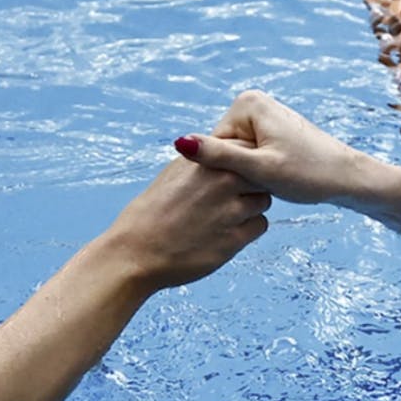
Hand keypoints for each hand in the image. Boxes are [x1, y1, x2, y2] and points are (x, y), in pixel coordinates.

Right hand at [98, 156, 271, 290]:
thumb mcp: (174, 172)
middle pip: (260, 174)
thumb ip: (203, 160)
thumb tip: (222, 150)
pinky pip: (260, 225)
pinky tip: (228, 231)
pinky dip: (249, 228)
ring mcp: (230, 211)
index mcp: (206, 161)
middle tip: (235, 195)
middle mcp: (222, 182)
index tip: (236, 171)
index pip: (245, 149)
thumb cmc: (152, 212)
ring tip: (227, 215)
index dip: (244, 161)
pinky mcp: (234, 239)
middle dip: (252, 183)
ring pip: (263, 200)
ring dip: (251, 207)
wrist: (136, 252)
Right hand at [175, 90, 378, 204]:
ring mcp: (263, 117)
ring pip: (237, 157)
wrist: (347, 177)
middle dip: (238, 171)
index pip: (212, 145)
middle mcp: (253, 103)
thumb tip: (180, 143)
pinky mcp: (271, 132)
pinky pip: (250, 157)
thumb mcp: (260, 169)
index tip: (251, 181)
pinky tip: (277, 182)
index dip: (226, 171)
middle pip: (224, 148)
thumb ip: (219, 156)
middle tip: (265, 183)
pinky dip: (259, 174)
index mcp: (247, 103)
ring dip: (248, 175)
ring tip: (273, 182)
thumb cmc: (308, 173)